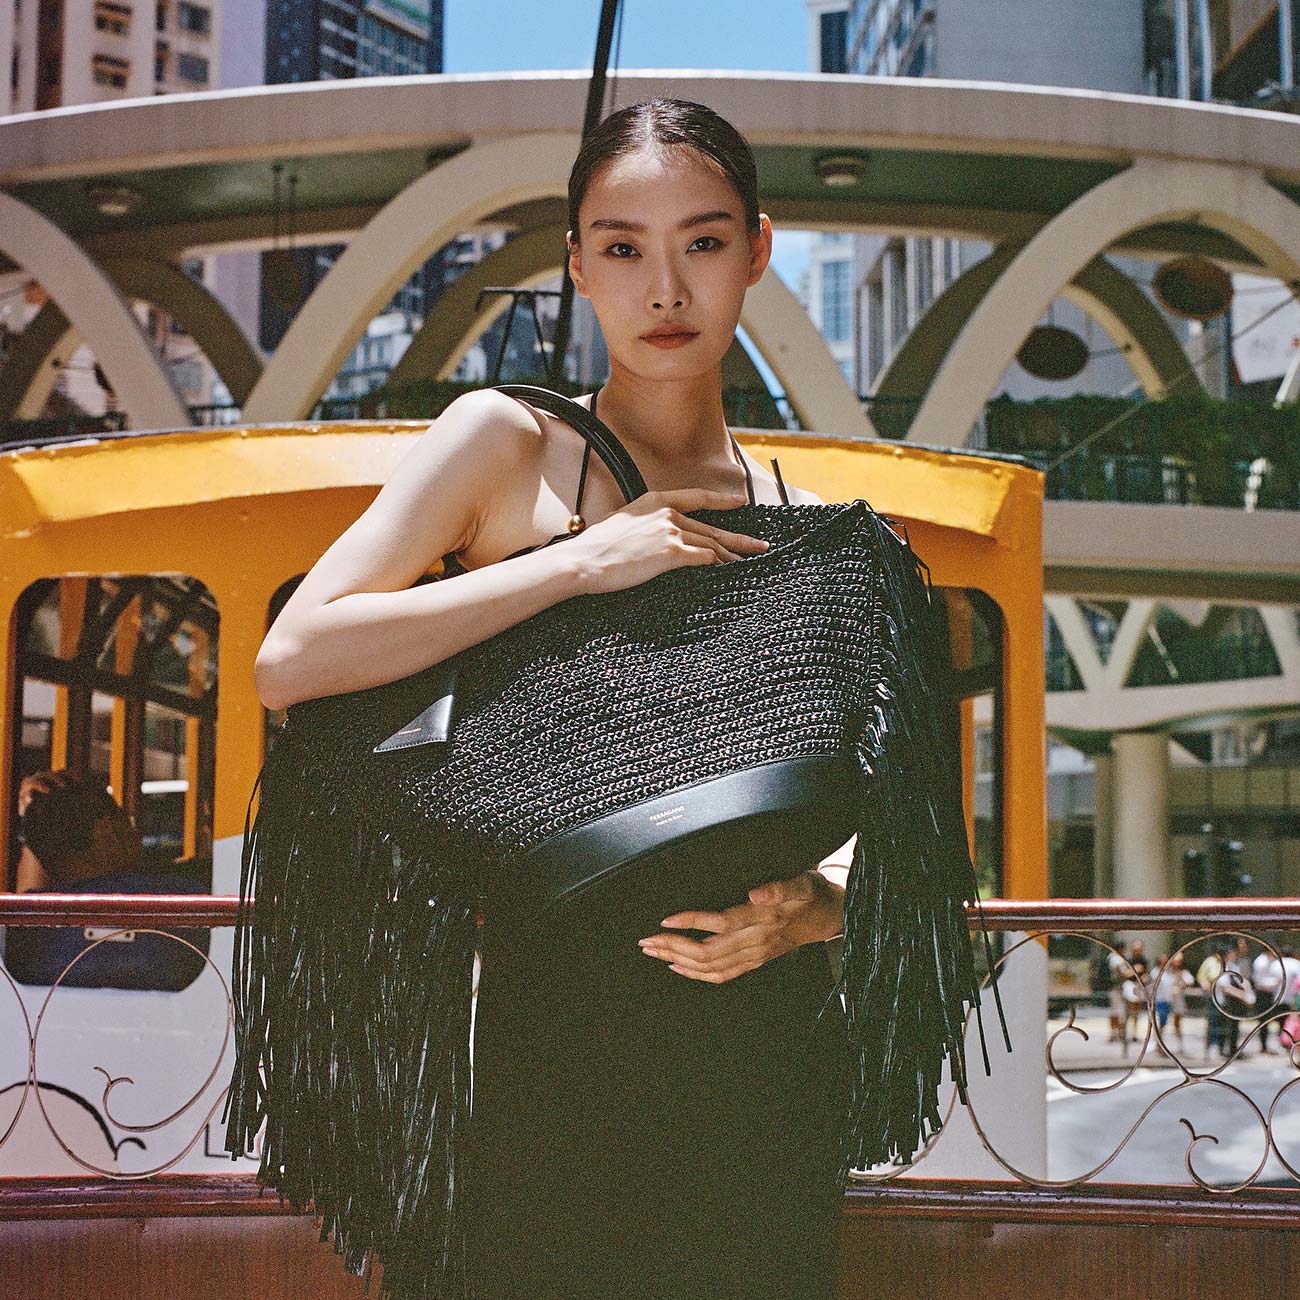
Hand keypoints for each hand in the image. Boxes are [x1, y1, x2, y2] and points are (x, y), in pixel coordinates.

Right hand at [567, 488, 769, 594]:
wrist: (584, 561)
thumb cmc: (596, 547)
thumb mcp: (620, 522)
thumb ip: (641, 523)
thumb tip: (649, 534)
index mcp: (655, 501)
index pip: (696, 497)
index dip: (721, 500)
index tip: (739, 503)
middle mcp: (666, 512)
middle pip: (710, 527)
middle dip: (738, 539)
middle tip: (759, 545)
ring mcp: (670, 532)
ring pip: (711, 544)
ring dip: (732, 556)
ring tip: (749, 563)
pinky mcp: (671, 553)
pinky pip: (704, 559)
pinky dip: (718, 565)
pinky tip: (728, 571)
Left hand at [636, 869, 845, 984]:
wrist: (829, 917)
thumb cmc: (810, 895)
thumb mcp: (801, 882)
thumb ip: (778, 887)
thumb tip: (755, 893)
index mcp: (763, 919)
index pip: (720, 923)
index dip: (691, 923)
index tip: (665, 920)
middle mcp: (756, 941)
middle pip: (708, 951)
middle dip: (674, 947)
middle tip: (647, 940)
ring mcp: (754, 955)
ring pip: (710, 966)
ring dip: (678, 961)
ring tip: (653, 952)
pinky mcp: (754, 962)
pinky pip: (721, 975)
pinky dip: (696, 974)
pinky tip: (677, 968)